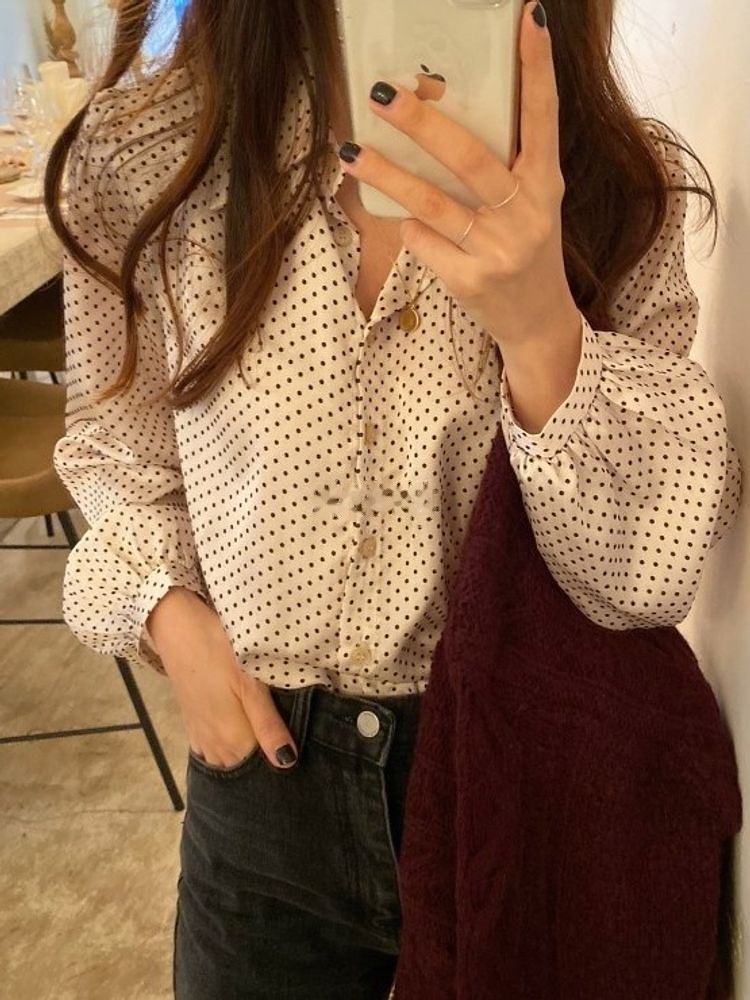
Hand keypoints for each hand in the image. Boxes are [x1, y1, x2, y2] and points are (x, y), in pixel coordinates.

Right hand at [148, 589, 297, 769]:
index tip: (304, 759)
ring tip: (272, 743)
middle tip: (294, 748)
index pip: (264, 770)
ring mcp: (202, 738)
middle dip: (268, 765)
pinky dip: (232, 751)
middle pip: (247, 769)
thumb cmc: (218, 651)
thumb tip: (288, 763)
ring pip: (231, 762)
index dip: (286, 765)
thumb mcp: (250, 683)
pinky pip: (216, 751)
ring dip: (250, 758)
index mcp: (233, 741)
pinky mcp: (194, 725)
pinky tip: (245, 739)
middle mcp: (215, 748)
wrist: (177, 628)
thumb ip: (268, 725)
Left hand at [336, 0, 580, 353]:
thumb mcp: (533, 204)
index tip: (528, 16)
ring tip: (350, 151)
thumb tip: (442, 115)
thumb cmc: (526, 250)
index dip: (537, 67)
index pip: (544, 117)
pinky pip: (423, 242)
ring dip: (387, 174)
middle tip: (383, 93)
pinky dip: (409, 227)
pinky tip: (404, 220)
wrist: (537, 323)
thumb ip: (505, 166)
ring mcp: (497, 251)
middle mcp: (526, 215)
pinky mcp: (470, 281)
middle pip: (469, 159)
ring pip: (432, 203)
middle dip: (422, 124)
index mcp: (547, 185)